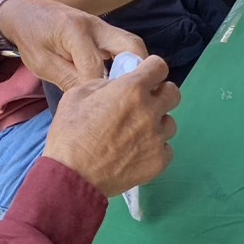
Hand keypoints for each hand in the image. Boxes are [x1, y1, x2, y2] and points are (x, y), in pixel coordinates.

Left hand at [0, 0, 145, 91]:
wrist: (26, 12)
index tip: (100, 107)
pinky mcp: (104, 31)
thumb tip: (94, 98)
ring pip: (132, 44)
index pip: (95, 66)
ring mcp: (102, 26)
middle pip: (131, 45)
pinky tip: (123, 81)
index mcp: (73, 31)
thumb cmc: (31, 38)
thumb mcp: (42, 64)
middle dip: (137, 71)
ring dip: (137, 66)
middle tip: (133, 95)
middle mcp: (95, 24)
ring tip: (131, 90)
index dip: (98, 89)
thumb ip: (68, 79)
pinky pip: (124, 46)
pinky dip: (128, 62)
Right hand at [44, 55, 180, 196]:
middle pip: (173, 93)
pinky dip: (154, 149)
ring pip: (169, 123)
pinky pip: (166, 148)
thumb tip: (117, 86)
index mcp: (132, 90)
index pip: (159, 67)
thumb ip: (103, 85)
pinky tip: (136, 153)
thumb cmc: (69, 135)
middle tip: (144, 104)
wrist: (72, 177)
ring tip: (135, 134)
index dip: (151, 70)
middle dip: (160, 94)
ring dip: (156, 124)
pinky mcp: (159, 161)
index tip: (145, 77)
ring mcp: (157, 138)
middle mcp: (150, 111)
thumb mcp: (77, 95)